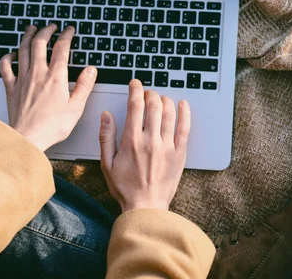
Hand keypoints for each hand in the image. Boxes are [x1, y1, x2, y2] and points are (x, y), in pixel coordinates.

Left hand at [0, 24, 96, 151]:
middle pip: (39, 43)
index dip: (66, 35)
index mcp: (55, 77)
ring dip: (27, 37)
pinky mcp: (11, 88)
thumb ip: (84, 86)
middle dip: (46, 31)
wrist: (28, 138)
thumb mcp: (76, 108)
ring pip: (22, 50)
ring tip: (31, 29)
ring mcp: (22, 79)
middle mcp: (38, 74)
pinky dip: (7, 57)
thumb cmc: (51, 127)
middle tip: (51, 26)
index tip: (69, 30)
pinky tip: (11, 54)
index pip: (61, 48)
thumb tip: (91, 70)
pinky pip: (6, 67)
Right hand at [99, 80, 189, 211]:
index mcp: (131, 141)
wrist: (146, 207)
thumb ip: (105, 137)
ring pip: (169, 113)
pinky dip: (185, 113)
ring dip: (165, 100)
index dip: (135, 90)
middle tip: (147, 93)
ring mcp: (167, 146)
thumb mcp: (106, 163)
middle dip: (150, 93)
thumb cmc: (125, 188)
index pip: (135, 105)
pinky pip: (185, 128)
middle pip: (153, 105)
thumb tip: (106, 115)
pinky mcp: (180, 154)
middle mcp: (150, 140)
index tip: (135, 84)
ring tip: (161, 99)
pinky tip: (183, 104)